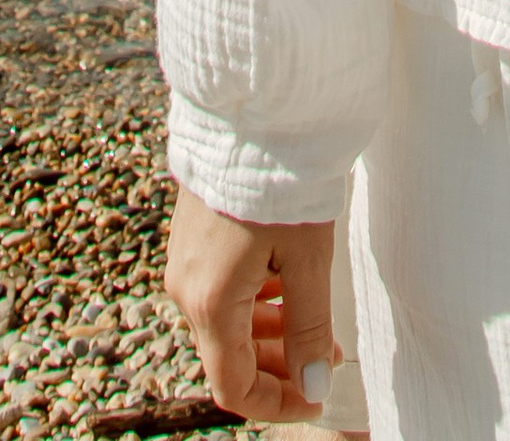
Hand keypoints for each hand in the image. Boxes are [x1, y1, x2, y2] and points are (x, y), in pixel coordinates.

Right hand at [164, 193, 339, 422]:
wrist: (253, 105)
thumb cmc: (283, 181)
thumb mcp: (307, 259)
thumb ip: (309, 327)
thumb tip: (313, 385)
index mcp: (210, 302)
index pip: (233, 387)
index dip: (277, 403)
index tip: (316, 396)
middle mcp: (186, 287)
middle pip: (227, 356)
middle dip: (278, 367)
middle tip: (325, 358)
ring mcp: (184, 258)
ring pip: (224, 322)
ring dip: (269, 334)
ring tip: (316, 326)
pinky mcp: (192, 233)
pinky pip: (220, 288)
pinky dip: (255, 301)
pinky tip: (289, 285)